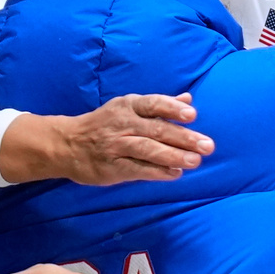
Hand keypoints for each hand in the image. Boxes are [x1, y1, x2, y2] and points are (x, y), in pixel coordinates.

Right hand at [0, 93, 214, 184]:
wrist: (67, 144)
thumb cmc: (106, 124)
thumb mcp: (129, 108)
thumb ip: (160, 105)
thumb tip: (188, 99)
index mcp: (128, 106)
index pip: (153, 104)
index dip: (172, 109)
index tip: (192, 116)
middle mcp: (123, 124)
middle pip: (156, 129)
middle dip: (184, 138)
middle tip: (207, 146)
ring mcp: (116, 146)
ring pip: (148, 150)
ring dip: (174, 156)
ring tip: (195, 162)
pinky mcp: (112, 167)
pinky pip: (138, 170)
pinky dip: (158, 172)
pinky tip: (175, 174)